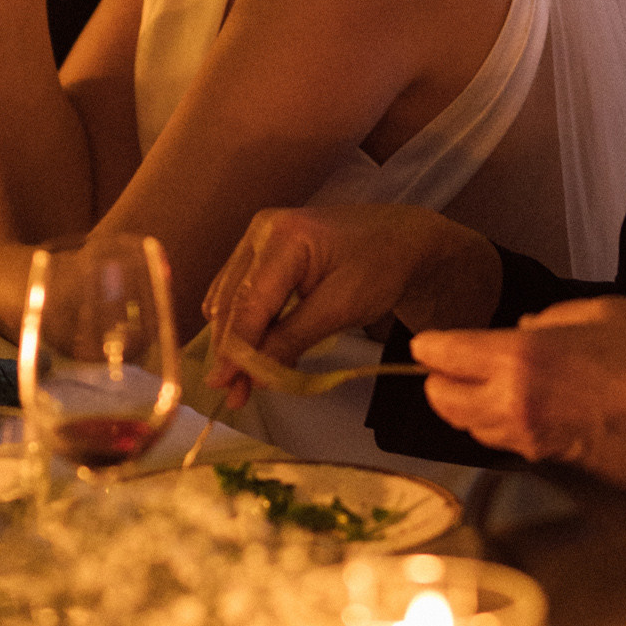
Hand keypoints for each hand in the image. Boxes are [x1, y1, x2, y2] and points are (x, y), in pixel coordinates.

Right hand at [202, 205, 499, 410]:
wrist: (401, 239)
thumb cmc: (380, 268)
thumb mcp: (341, 307)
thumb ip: (294, 338)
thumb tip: (255, 374)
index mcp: (284, 236)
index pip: (250, 301)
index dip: (235, 346)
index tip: (223, 384)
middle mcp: (263, 230)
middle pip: (234, 300)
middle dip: (231, 350)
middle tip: (232, 394)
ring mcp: (260, 238)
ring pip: (231, 298)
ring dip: (233, 341)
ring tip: (237, 384)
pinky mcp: (263, 251)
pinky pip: (242, 292)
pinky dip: (244, 325)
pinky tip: (250, 354)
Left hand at [410, 297, 625, 488]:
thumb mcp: (600, 313)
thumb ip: (549, 318)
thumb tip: (520, 332)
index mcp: (520, 358)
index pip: (445, 355)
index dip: (429, 347)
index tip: (426, 342)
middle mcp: (512, 403)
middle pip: (442, 400)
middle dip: (437, 381)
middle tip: (445, 365)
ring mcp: (525, 438)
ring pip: (466, 426)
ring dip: (463, 407)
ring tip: (475, 386)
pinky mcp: (542, 460)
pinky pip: (498, 442)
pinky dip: (492, 425)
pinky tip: (511, 408)